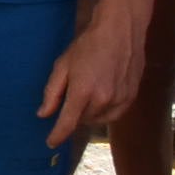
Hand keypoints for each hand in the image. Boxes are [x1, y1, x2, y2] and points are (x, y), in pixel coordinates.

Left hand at [39, 2, 147, 147]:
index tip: (50, 143)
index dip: (57, 135)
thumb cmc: (87, 45)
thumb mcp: (62, 65)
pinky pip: (114, 115)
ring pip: (99, 120)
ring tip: (86, 95)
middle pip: (82, 121)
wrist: (120, 32)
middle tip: (70, 99)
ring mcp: (120, 100)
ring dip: (88, 115)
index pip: (67, 123)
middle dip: (72, 116)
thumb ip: (52, 92)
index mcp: (83, 92)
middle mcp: (103, 100)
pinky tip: (100, 98)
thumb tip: (43, 113)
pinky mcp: (131, 97)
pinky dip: (104, 112)